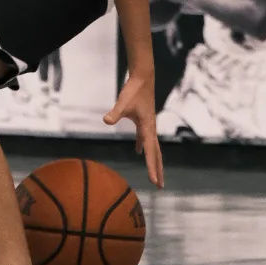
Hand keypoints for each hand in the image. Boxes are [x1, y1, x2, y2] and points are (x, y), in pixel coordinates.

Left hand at [103, 71, 163, 188]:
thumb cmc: (133, 90)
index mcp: (148, 128)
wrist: (142, 78)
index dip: (152, 168)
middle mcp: (151, 129)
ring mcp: (148, 125)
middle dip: (157, 170)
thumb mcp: (122, 103)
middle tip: (159, 186)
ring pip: (152, 147)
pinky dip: (142, 146)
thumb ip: (115, 113)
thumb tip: (106, 121)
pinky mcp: (143, 120)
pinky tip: (137, 151)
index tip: (154, 182)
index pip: (151, 153)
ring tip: (154, 174)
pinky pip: (144, 138)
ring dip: (153, 161)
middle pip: (156, 154)